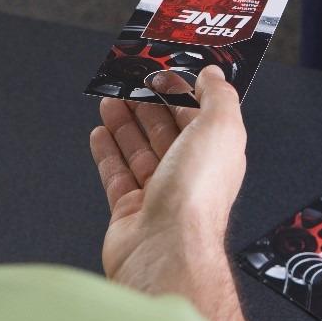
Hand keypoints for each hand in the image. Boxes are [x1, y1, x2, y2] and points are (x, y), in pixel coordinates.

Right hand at [90, 66, 250, 320]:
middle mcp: (190, 177)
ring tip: (110, 99)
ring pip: (140, 151)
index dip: (182, 93)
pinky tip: (100, 134)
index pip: (200, 118)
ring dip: (125, 123)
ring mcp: (159, 196)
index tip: (162, 71)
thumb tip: (214, 75)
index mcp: (217, 156)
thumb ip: (219, 97)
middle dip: (149, 105)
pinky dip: (108, 153)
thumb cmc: (196, 196)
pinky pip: (117, 176)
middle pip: (167, 133)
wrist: (166, 249)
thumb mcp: (221, 128)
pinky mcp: (131, 212)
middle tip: (130, 82)